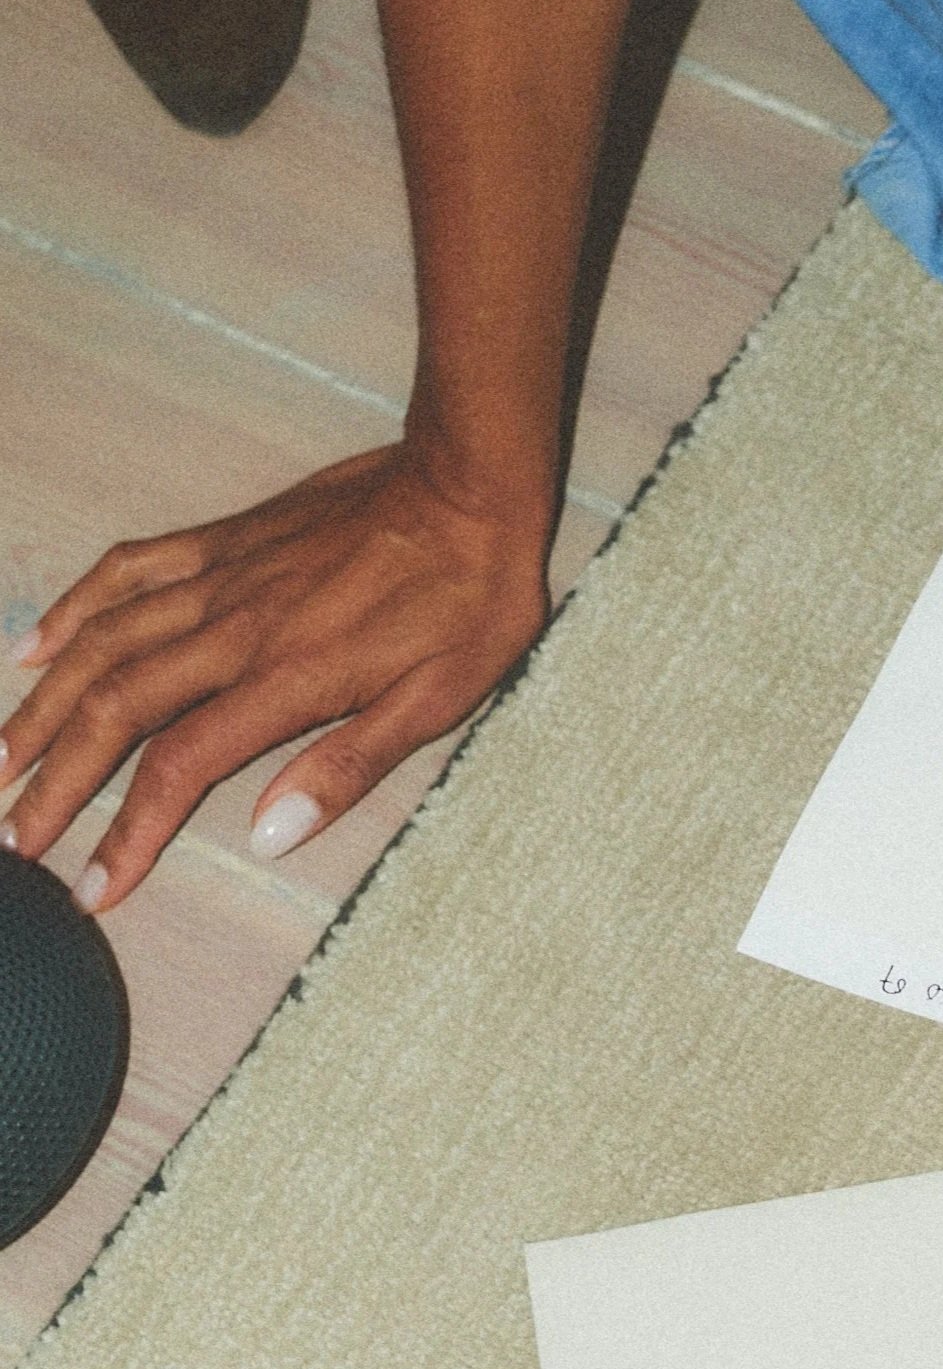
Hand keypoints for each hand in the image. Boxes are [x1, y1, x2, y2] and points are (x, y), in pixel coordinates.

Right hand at [0, 446, 552, 906]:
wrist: (469, 483)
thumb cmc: (471, 595)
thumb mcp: (442, 697)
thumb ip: (350, 765)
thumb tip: (271, 833)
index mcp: (287, 678)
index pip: (178, 767)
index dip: (127, 833)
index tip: (92, 885)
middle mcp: (234, 628)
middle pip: (114, 710)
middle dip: (54, 781)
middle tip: (12, 838)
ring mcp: (220, 578)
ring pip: (101, 643)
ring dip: (41, 705)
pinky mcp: (223, 540)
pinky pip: (127, 571)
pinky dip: (73, 608)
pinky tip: (33, 645)